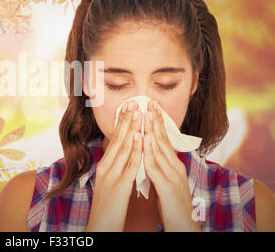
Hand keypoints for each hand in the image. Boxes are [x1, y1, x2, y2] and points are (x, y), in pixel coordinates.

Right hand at [85, 100, 142, 231]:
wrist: (99, 227)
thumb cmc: (106, 207)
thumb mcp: (108, 184)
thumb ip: (115, 169)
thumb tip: (121, 157)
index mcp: (104, 167)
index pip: (114, 141)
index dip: (121, 125)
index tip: (127, 110)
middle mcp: (106, 168)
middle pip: (117, 141)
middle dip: (126, 121)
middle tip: (132, 104)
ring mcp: (111, 176)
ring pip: (123, 149)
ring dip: (131, 130)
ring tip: (137, 114)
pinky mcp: (118, 186)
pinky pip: (128, 165)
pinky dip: (135, 150)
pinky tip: (140, 139)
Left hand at [143, 100, 200, 231]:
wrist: (184, 226)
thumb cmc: (173, 204)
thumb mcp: (167, 181)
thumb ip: (160, 166)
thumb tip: (151, 153)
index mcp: (174, 165)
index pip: (164, 140)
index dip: (158, 123)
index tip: (151, 107)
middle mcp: (175, 167)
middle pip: (164, 140)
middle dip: (156, 120)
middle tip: (149, 102)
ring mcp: (173, 176)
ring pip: (160, 150)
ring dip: (152, 131)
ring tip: (146, 116)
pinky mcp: (168, 187)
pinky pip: (156, 168)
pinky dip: (150, 153)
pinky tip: (144, 142)